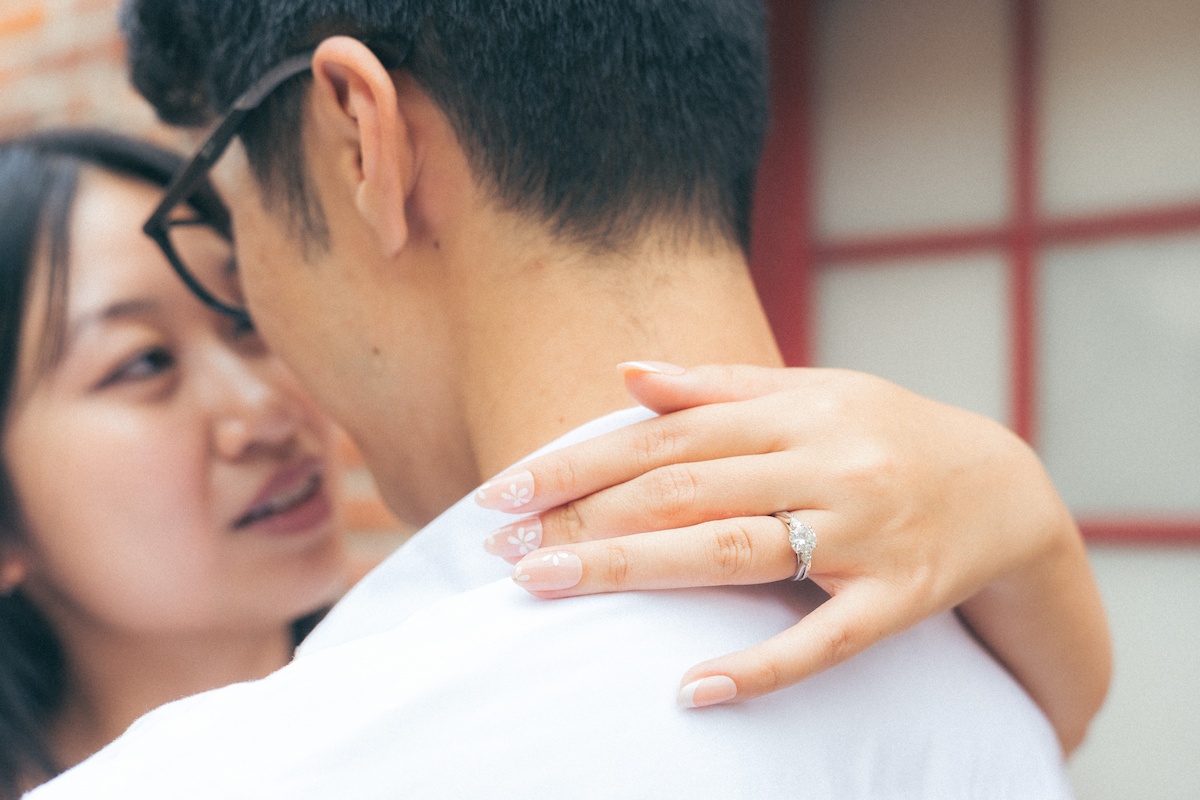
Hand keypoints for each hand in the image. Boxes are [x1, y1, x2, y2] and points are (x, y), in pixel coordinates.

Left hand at [474, 363, 1109, 752]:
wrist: (1004, 487)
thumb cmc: (882, 433)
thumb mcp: (810, 390)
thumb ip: (717, 387)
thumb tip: (626, 373)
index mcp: (795, 409)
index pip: (666, 436)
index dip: (580, 462)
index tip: (505, 493)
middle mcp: (824, 462)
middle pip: (685, 490)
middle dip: (584, 518)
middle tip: (502, 550)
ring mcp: (862, 532)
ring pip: (735, 553)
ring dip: (634, 569)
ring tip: (547, 587)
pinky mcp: (897, 596)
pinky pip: (825, 638)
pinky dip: (760, 667)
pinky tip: (692, 689)